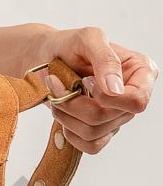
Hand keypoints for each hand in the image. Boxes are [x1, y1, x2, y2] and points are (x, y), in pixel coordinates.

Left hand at [31, 26, 157, 153]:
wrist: (45, 59)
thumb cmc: (68, 46)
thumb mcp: (87, 39)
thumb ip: (105, 59)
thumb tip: (115, 90)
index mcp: (141, 73)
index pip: (136, 101)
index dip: (107, 99)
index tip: (84, 81)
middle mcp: (131, 97)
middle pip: (108, 118)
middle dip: (74, 103)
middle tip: (56, 84)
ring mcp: (116, 117)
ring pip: (93, 133)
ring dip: (65, 115)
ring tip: (56, 96)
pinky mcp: (100, 131)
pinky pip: (88, 146)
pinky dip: (68, 132)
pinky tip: (62, 114)